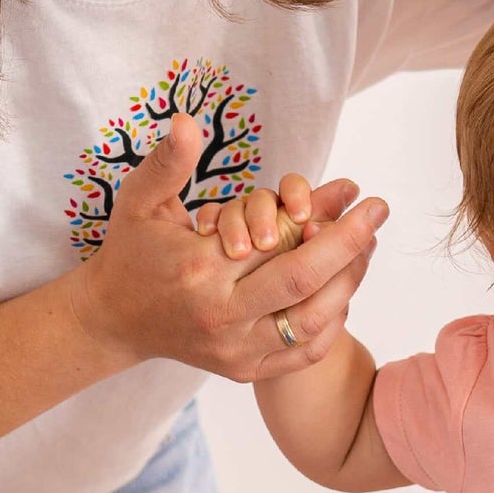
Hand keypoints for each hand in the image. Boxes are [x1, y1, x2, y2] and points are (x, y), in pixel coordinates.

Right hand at [69, 116, 385, 384]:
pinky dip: (332, 324)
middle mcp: (221, 317)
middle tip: (379, 214)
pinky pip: (303, 353)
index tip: (358, 192)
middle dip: (351, 246)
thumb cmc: (133, 251)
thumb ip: (168, 161)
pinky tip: (342, 290)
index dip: (328, 219)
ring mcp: (234, 351)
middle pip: (305, 285)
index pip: (280, 246)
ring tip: (366, 247)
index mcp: (199, 272)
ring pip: (312, 323)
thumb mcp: (141, 200)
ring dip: (348, 283)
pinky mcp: (243, 371)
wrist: (114, 319)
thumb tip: (189, 121)